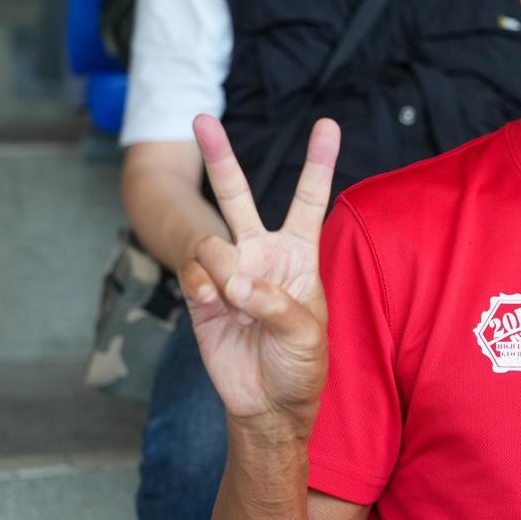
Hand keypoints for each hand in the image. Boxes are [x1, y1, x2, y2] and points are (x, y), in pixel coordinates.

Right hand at [178, 114, 340, 434]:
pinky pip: (192, 276)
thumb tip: (231, 278)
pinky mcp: (200, 296)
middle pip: (239, 196)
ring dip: (220, 268)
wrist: (266, 403)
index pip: (309, 199)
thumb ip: (273, 300)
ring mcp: (228, 271)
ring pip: (212, 241)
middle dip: (219, 156)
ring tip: (231, 297)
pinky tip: (211, 303)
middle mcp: (262, 253)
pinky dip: (201, 287)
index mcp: (300, 253)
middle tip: (199, 117)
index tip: (328, 123)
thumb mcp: (306, 332)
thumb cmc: (301, 363)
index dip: (318, 162)